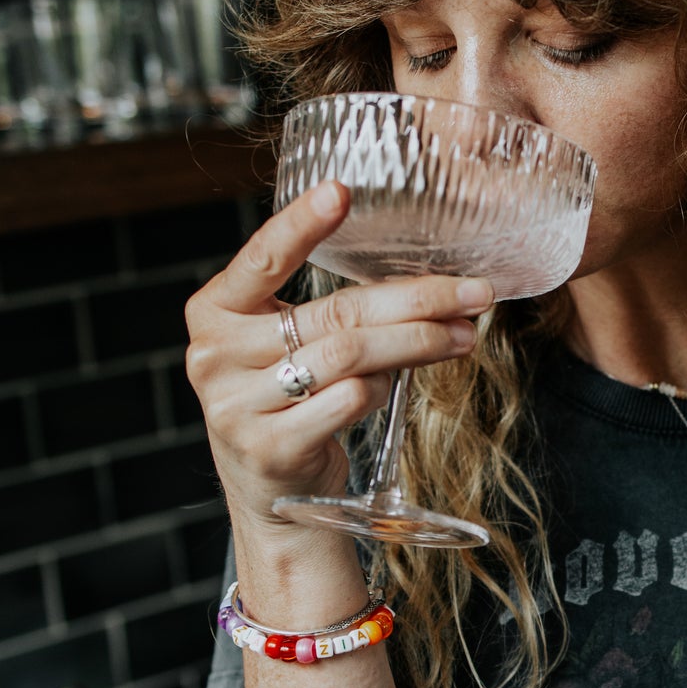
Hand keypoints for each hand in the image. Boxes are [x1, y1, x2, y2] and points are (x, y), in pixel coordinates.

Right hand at [185, 180, 491, 539]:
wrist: (272, 496)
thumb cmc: (288, 402)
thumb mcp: (285, 346)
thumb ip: (328, 311)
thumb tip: (429, 280)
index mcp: (213, 311)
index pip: (260, 258)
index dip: (300, 225)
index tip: (342, 192)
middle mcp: (214, 355)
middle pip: (334, 313)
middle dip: (415, 300)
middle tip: (473, 294)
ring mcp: (237, 406)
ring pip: (350, 356)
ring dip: (418, 343)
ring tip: (461, 337)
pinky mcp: (270, 447)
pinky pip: (349, 401)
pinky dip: (384, 389)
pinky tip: (400, 383)